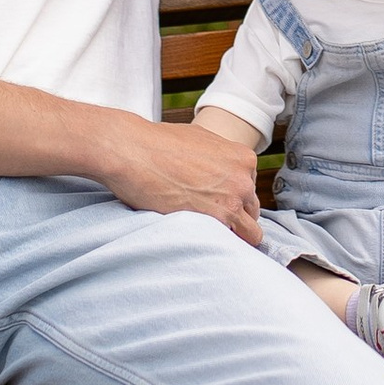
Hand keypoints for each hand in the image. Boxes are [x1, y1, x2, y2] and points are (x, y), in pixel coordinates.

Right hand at [82, 111, 265, 241]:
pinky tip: (201, 240)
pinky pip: (230, 243)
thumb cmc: (157, 143)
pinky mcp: (215, 220)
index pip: (249, 189)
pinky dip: (218, 244)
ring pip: (250, 233)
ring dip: (232, 235)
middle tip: (208, 219)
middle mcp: (244, 179)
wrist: (132, 151)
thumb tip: (217, 172)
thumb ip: (218, 159)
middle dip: (234, 216)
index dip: (231, 198)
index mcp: (243, 159)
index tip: (214, 202)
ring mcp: (232, 201)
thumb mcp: (200, 140)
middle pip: (250, 211)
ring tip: (208, 235)